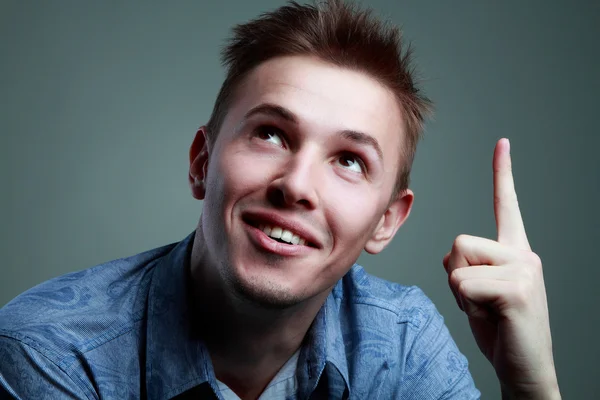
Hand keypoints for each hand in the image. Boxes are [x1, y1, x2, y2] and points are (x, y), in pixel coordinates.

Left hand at [442, 138, 559, 398]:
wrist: (523, 368)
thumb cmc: (498, 328)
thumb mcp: (476, 291)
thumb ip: (465, 265)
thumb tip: (452, 257)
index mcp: (514, 251)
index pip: (507, 206)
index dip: (502, 173)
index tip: (502, 143)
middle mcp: (523, 254)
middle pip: (459, 242)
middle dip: (456, 275)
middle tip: (480, 301)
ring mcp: (524, 270)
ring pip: (458, 265)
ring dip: (461, 293)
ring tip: (486, 309)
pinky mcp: (517, 290)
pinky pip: (464, 284)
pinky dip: (467, 305)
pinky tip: (493, 317)